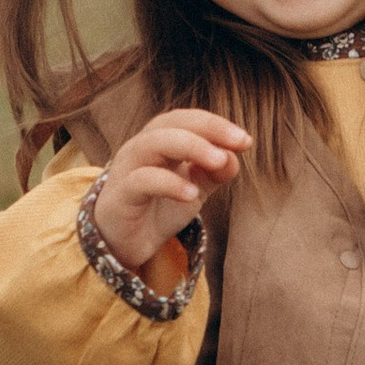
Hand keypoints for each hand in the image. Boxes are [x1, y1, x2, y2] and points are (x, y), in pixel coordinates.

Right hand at [89, 110, 251, 276]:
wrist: (124, 245)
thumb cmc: (158, 209)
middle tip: (239, 142)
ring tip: (218, 161)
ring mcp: (127, 168)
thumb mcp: (194, 190)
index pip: (187, 120)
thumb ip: (213, 173)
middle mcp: (141, 147)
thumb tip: (234, 156)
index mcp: (159, 141)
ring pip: (154, 143)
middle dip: (208, 128)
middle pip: (171, 123)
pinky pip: (142, 180)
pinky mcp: (119, 195)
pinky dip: (169, 183)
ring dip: (191, 147)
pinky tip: (192, 194)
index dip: (215, 125)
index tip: (245, 140)